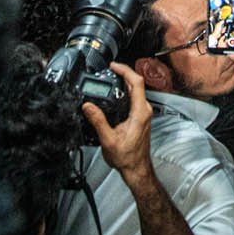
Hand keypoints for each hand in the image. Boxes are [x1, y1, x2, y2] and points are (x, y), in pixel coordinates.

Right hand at [81, 62, 154, 181]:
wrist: (136, 168)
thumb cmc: (127, 158)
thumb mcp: (108, 140)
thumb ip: (98, 121)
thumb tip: (88, 106)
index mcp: (140, 112)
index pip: (136, 82)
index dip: (125, 70)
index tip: (113, 66)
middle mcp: (144, 110)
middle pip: (136, 83)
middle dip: (123, 73)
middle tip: (109, 69)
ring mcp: (144, 113)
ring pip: (136, 90)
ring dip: (124, 81)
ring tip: (111, 76)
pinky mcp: (140, 116)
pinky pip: (134, 97)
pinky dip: (125, 90)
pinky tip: (115, 91)